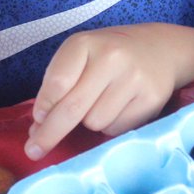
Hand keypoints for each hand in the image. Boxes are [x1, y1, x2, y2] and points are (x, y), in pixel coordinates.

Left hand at [25, 24, 189, 160]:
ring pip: (95, 122)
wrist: (160, 49)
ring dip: (91, 122)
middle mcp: (111, 57)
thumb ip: (58, 87)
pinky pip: (117, 129)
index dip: (44, 107)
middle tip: (34, 151)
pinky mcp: (151, 98)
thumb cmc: (108, 56)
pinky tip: (119, 107)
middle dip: (50, 133)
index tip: (37, 121)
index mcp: (85, 43)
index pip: (57, 83)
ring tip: (102, 102)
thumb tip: (39, 130)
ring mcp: (134, 78)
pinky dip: (111, 125)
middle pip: (72, 108)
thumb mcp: (79, 57)